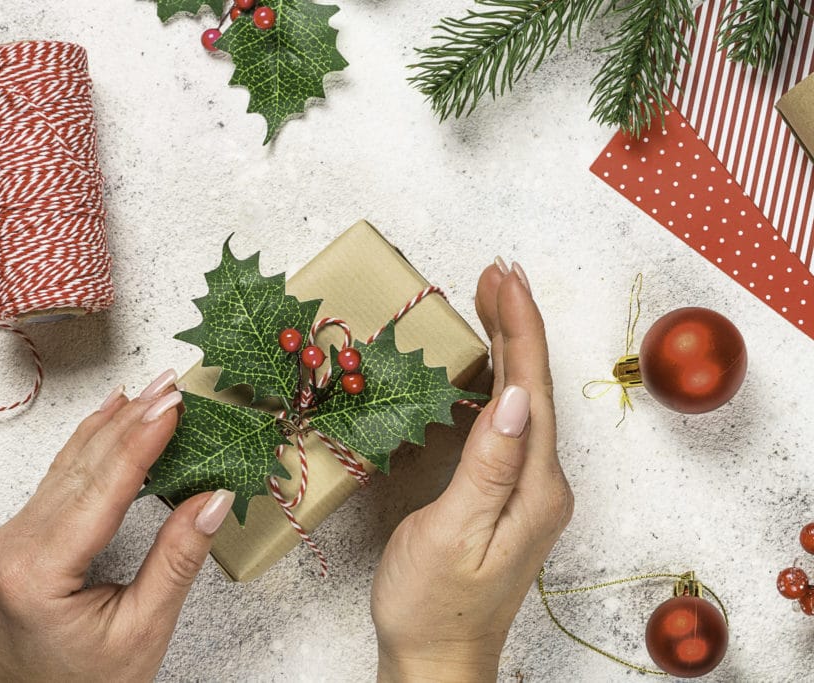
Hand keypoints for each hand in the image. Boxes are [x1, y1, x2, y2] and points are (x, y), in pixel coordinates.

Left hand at [0, 372, 234, 681]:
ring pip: (66, 469)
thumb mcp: (143, 631)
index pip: (102, 487)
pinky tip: (106, 422)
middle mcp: (11, 548)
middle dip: (130, 420)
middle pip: (82, 468)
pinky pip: (55, 483)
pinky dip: (87, 451)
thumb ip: (177, 559)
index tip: (174, 402)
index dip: (142, 439)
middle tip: (170, 383)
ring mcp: (5, 542)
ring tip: (147, 391)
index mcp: (37, 571)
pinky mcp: (12, 543)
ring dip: (110, 427)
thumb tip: (213, 498)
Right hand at [371, 260, 573, 681]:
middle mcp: (541, 484)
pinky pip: (507, 424)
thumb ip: (486, 466)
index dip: (519, 328)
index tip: (503, 277)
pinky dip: (497, 382)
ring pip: (522, 401)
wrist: (437, 660)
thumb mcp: (452, 534)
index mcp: (533, 488)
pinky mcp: (506, 496)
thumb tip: (511, 397)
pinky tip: (484, 367)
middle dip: (517, 324)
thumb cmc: (433, 605)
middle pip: (532, 387)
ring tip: (491, 300)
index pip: (530, 390)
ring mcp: (526, 490)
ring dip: (509, 347)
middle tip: (495, 271)